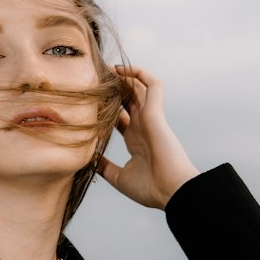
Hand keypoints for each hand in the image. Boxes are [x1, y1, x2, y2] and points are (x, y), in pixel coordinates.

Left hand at [97, 66, 199, 208]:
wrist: (171, 191)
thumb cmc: (150, 189)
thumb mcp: (119, 177)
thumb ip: (104, 166)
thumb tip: (88, 160)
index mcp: (135, 140)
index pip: (119, 116)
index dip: (107, 106)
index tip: (89, 99)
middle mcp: (142, 126)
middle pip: (128, 99)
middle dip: (113, 87)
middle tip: (94, 77)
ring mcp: (150, 118)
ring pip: (138, 88)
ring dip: (124, 76)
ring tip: (104, 67)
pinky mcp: (156, 113)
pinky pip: (153, 85)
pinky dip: (140, 74)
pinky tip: (122, 69)